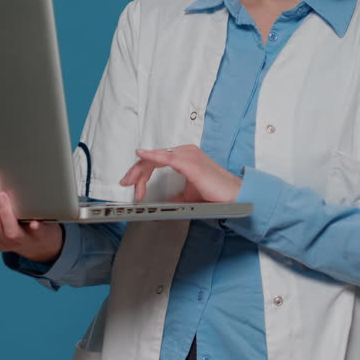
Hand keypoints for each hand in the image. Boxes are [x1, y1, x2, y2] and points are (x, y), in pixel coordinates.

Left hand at [119, 144, 243, 202]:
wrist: (233, 196)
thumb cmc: (215, 194)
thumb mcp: (187, 197)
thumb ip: (172, 199)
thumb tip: (155, 208)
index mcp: (184, 156)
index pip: (156, 159)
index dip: (141, 171)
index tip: (131, 184)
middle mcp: (185, 152)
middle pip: (152, 157)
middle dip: (136, 171)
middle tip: (126, 184)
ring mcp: (188, 155)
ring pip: (155, 157)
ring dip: (141, 171)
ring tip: (132, 183)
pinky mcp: (190, 163)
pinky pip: (166, 158)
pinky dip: (152, 156)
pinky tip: (142, 155)